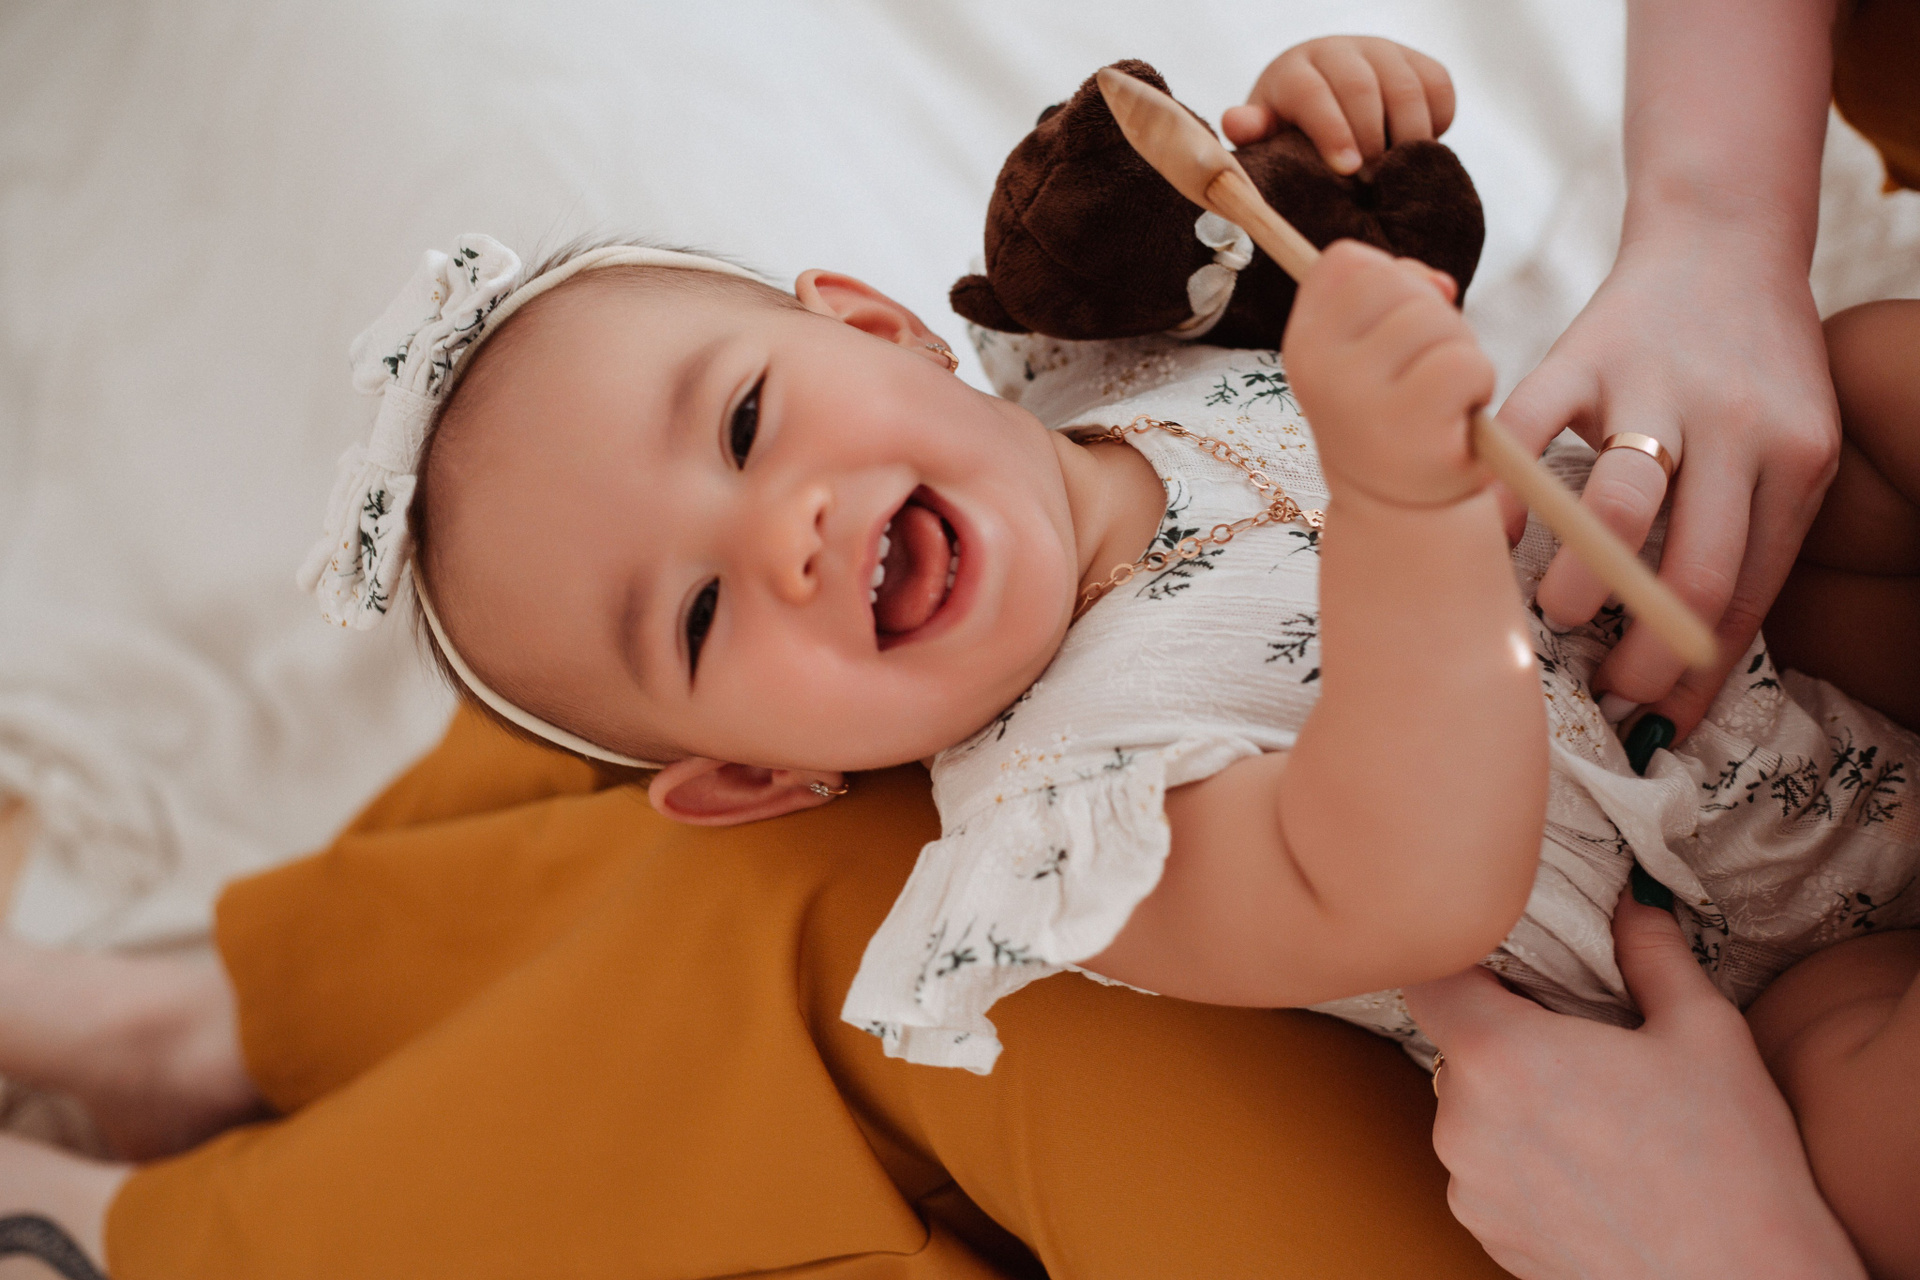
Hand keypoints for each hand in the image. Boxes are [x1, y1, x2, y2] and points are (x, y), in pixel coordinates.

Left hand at [1223, 37, 1454, 173]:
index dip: (1332, 131)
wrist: (1327, 99)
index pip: (1313, 93)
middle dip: (1371, 140)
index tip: (1347, 170)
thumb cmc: (1291, 129)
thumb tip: (1238, 122)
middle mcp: (1340, 50)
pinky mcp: (1419, 61)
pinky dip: (1437, 122)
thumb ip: (1254, 132)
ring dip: (1408, 137)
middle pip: (1363, 89)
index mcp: (1296, 69)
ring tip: (1395, 175)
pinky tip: (1415, 150)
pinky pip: (1440, 88)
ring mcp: (1383, 51)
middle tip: (1372, 184)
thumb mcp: (1267, 135)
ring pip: (1407, 89)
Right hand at [1283, 240, 1489, 506]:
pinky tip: (1458, 417)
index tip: (1394, 328)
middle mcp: (1318, 370)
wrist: (1400, 510)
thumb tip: (1440, 285)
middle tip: (1425, 372)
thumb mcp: (1370, 353)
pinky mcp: (1408, 429)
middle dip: (1432, 316)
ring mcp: (1358, 400)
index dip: (1391, 281)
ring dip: (1460, 352)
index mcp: (1303, 346)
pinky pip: (1466, 363)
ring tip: (1441, 398)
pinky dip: (1479, 384)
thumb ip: (1392, 295)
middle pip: (1395, 280)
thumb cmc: (1394, 416)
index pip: (1347, 262)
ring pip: (1436, 319)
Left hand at [1403, 886, 1865, 1279]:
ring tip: (1600, 1116)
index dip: (1463, 959)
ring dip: (1515, 1100)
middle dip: (1508, 1032)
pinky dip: (1523, 1158)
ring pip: (1471, 1109)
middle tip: (1585, 1044)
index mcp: (1499, 1056)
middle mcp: (1461, 1122)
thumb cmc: (1734, 1170)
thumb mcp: (1706, 1034)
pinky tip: (1594, 1168)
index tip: (1510, 961)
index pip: (1429, 976)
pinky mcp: (1485, 1233)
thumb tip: (1630, 900)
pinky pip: (1485, 1169)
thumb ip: (1651, 952)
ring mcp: (1468, 1186)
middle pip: (1456, 1044)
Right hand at [1496, 218, 1838, 742]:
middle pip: (1695, 568)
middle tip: (1606, 691)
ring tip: (1555, 619)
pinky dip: (1508, 496)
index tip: (1656, 721)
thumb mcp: (1785, 451)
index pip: (1747, 592)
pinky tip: (1494, 541)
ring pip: (1620, 508)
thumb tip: (1689, 681)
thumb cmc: (1752, 372)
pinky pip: (1532, 432)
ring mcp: (1656, 385)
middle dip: (1644, 654)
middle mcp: (1738, 425)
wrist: (1722, 240)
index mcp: (1796, 459)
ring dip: (1581, 585)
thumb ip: (1748, 543)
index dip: (1696, 672)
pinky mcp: (1584, 353)